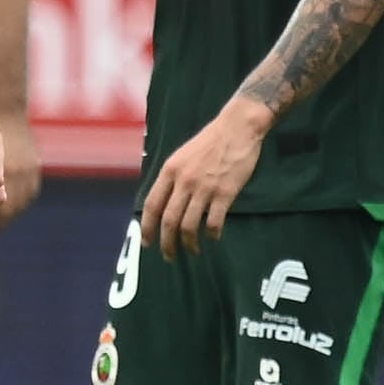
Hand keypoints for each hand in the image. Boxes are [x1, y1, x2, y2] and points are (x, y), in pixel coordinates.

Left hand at [139, 98, 270, 259]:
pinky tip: (213, 238)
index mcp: (170, 171)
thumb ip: (172, 179)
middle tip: (168, 256)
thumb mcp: (181, 156)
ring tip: (192, 251)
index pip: (152, 205)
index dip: (147, 227)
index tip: (147, 243)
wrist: (237, 128)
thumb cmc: (209, 142)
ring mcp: (204, 188)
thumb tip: (163, 203)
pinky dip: (212, 234)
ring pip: (189, 225)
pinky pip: (214, 222)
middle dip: (166, 243)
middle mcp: (183, 181)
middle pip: (168, 220)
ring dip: (189, 244)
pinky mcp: (225, 193)